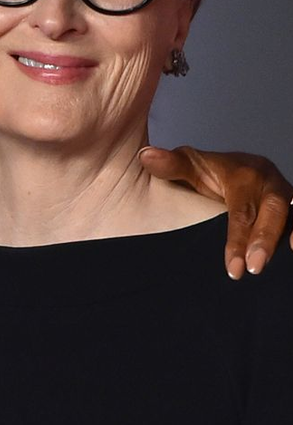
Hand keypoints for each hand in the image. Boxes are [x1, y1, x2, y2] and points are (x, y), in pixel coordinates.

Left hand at [139, 146, 292, 278]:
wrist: (229, 169)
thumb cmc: (207, 171)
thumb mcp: (188, 165)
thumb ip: (171, 165)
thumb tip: (146, 156)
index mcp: (245, 174)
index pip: (242, 209)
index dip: (238, 238)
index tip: (232, 267)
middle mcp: (269, 184)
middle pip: (275, 211)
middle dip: (266, 240)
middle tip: (253, 269)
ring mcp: (284, 196)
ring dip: (283, 241)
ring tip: (271, 269)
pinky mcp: (291, 209)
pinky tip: (292, 257)